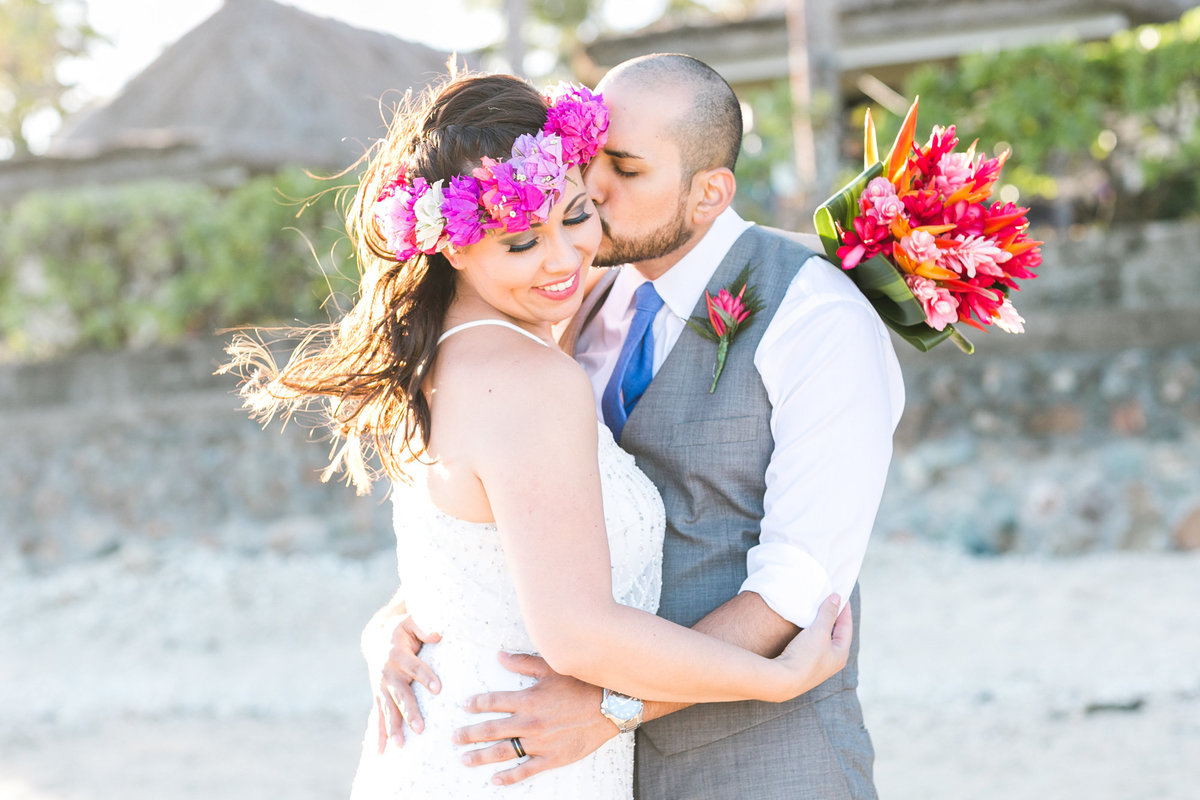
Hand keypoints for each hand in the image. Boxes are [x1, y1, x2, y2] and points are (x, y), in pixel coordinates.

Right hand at [361, 607, 441, 751]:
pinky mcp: (379, 697)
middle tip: (420, 727)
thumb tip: (438, 634)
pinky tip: (380, 752)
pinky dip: (378, 735)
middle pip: (401, 694)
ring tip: (400, 745)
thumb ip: (423, 626)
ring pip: (388, 710)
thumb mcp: (411, 621)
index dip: (425, 677)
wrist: (377, 639)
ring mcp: (381, 687)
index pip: (415, 667)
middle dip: (410, 711)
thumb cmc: (402, 630)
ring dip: (393, 728)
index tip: (438, 689)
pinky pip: (377, 718)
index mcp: (397, 654)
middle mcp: (387, 673)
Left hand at [453, 652, 616, 785]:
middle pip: (491, 730)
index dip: (477, 703)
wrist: (610, 706)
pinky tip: (495, 780)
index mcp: (528, 699)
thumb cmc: (582, 684)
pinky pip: (525, 770)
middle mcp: (529, 723)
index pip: (493, 702)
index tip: (465, 705)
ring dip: (481, 756)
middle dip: (469, 734)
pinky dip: (509, 777)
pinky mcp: (551, 758)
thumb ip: (523, 662)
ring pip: (503, 752)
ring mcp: (539, 743)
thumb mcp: (552, 668)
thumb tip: (499, 656)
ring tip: (465, 759)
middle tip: (454, 738)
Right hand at [773, 594, 852, 700]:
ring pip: (823, 640)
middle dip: (833, 618)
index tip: (840, 595)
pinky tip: (804, 629)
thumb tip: (836, 597)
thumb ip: (828, 613)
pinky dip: (811, 634)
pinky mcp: (804, 666)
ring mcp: (818, 665)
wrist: (783, 680)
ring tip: (816, 612)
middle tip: (829, 601)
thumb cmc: (805, 656)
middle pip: (836, 634)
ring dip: (821, 626)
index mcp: (841, 653)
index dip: (844, 609)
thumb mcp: (819, 631)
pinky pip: (812, 645)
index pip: (846, 626)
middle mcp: (832, 661)